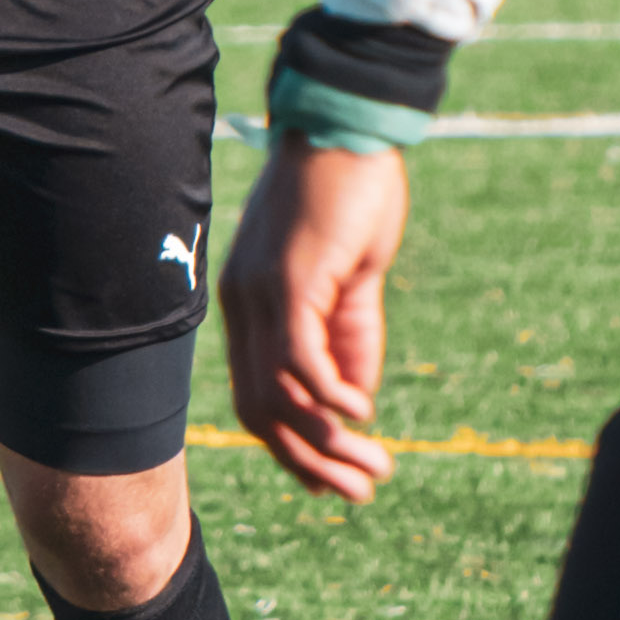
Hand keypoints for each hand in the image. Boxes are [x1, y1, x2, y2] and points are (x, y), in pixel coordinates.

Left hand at [219, 140, 407, 501]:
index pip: (257, 397)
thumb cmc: (351, 193)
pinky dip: (330, 396)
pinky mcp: (291, 280)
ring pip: (279, 395)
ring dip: (327, 443)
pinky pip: (301, 359)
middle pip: (262, 410)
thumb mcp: (352, 279)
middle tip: (362, 492)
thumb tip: (357, 403)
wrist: (348, 127)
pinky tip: (362, 414)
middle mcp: (245, 306)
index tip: (336, 479)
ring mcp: (262, 294)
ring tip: (374, 470)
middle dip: (311, 463)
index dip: (293, 447)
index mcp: (252, 306)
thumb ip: (352, 339)